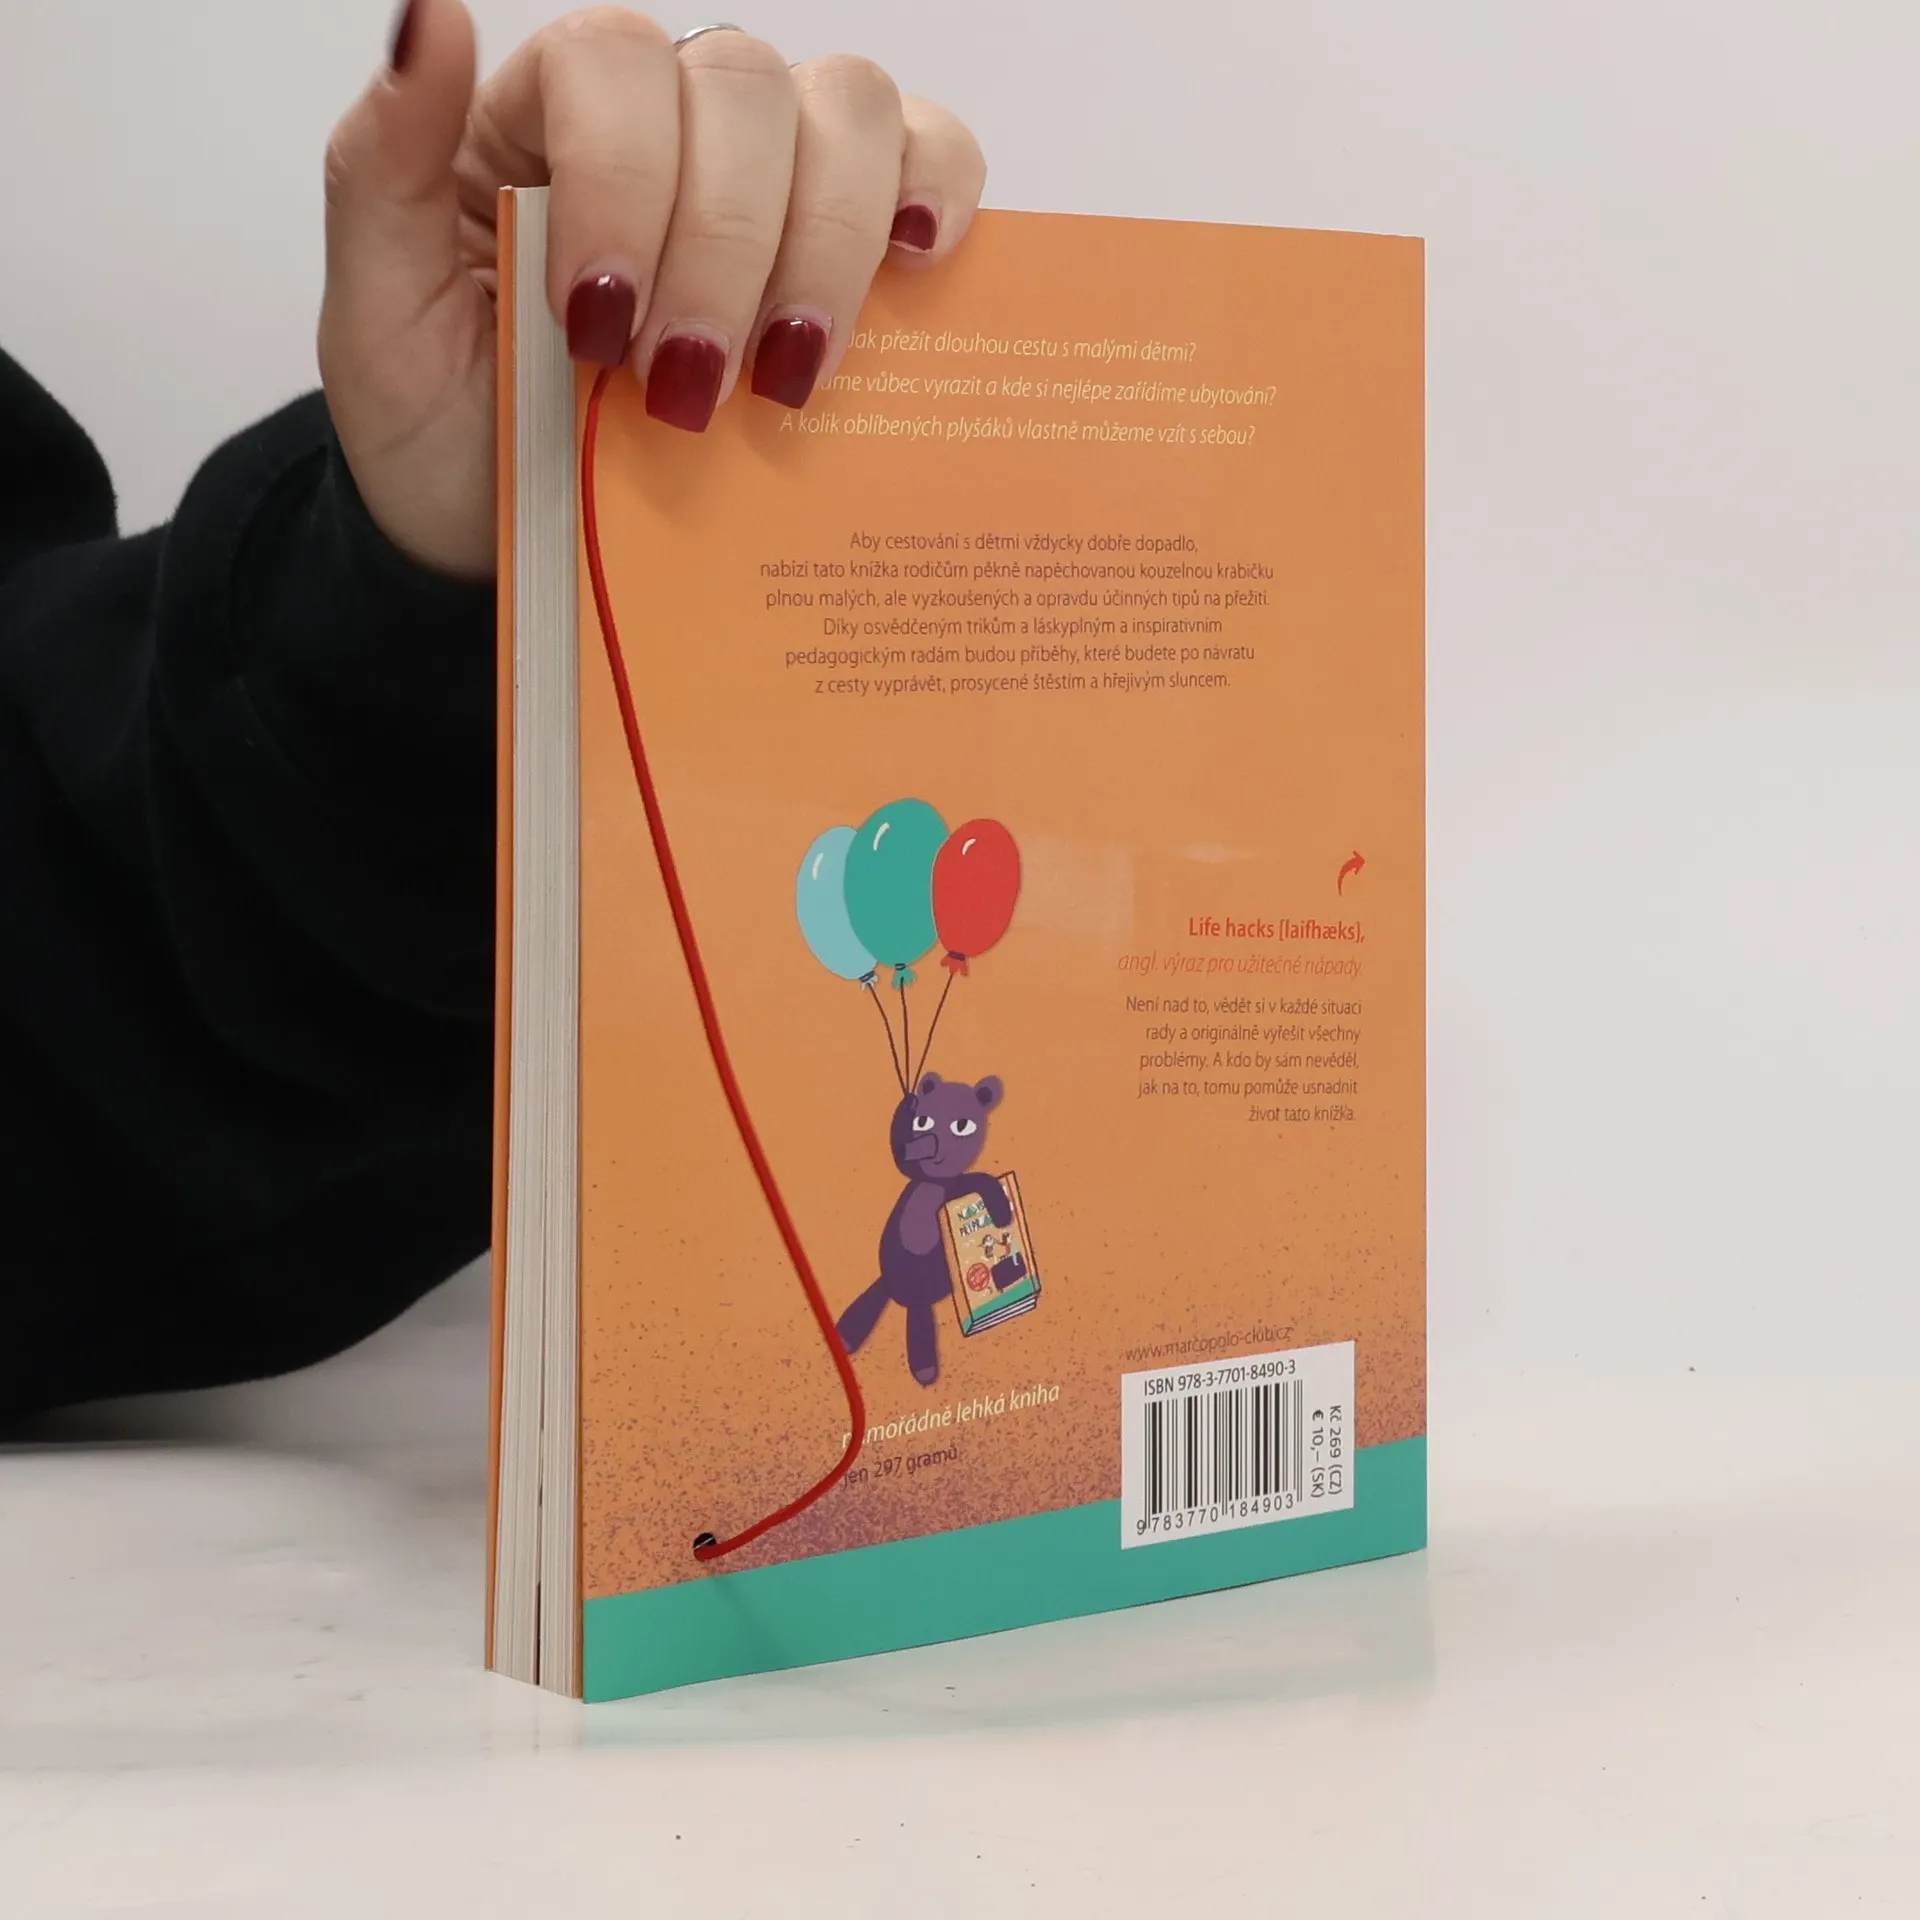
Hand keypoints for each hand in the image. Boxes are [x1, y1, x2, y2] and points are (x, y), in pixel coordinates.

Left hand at [319, 3, 985, 576]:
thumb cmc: (447, 426)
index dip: (628, 186)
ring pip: (848, 109)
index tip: (601, 331)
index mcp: (545, 114)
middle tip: (689, 388)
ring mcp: (770, 170)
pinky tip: (915, 265)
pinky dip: (937, 192)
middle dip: (727, 249)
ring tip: (788, 371)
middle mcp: (669, 118)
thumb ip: (379, 167)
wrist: (511, 532)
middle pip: (744, 88)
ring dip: (830, 243)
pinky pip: (928, 157)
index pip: (615, 65)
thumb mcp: (375, 319)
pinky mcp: (850, 238)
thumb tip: (432, 17)